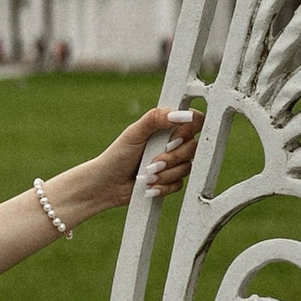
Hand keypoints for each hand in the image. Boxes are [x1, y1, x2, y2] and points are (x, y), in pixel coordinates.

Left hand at [53, 104, 202, 224]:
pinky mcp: (171, 179)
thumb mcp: (134, 133)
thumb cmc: (116, 155)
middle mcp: (173, 142)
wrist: (106, 185)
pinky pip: (179, 184)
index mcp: (166, 126)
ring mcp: (173, 162)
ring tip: (146, 175)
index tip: (171, 139)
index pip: (195, 121)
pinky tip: (149, 186)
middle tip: (151, 162)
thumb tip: (181, 113)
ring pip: (187, 168)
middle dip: (172, 158)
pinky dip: (163, 186)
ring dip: (165, 174)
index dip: (188, 131)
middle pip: (193, 147)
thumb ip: (156, 118)